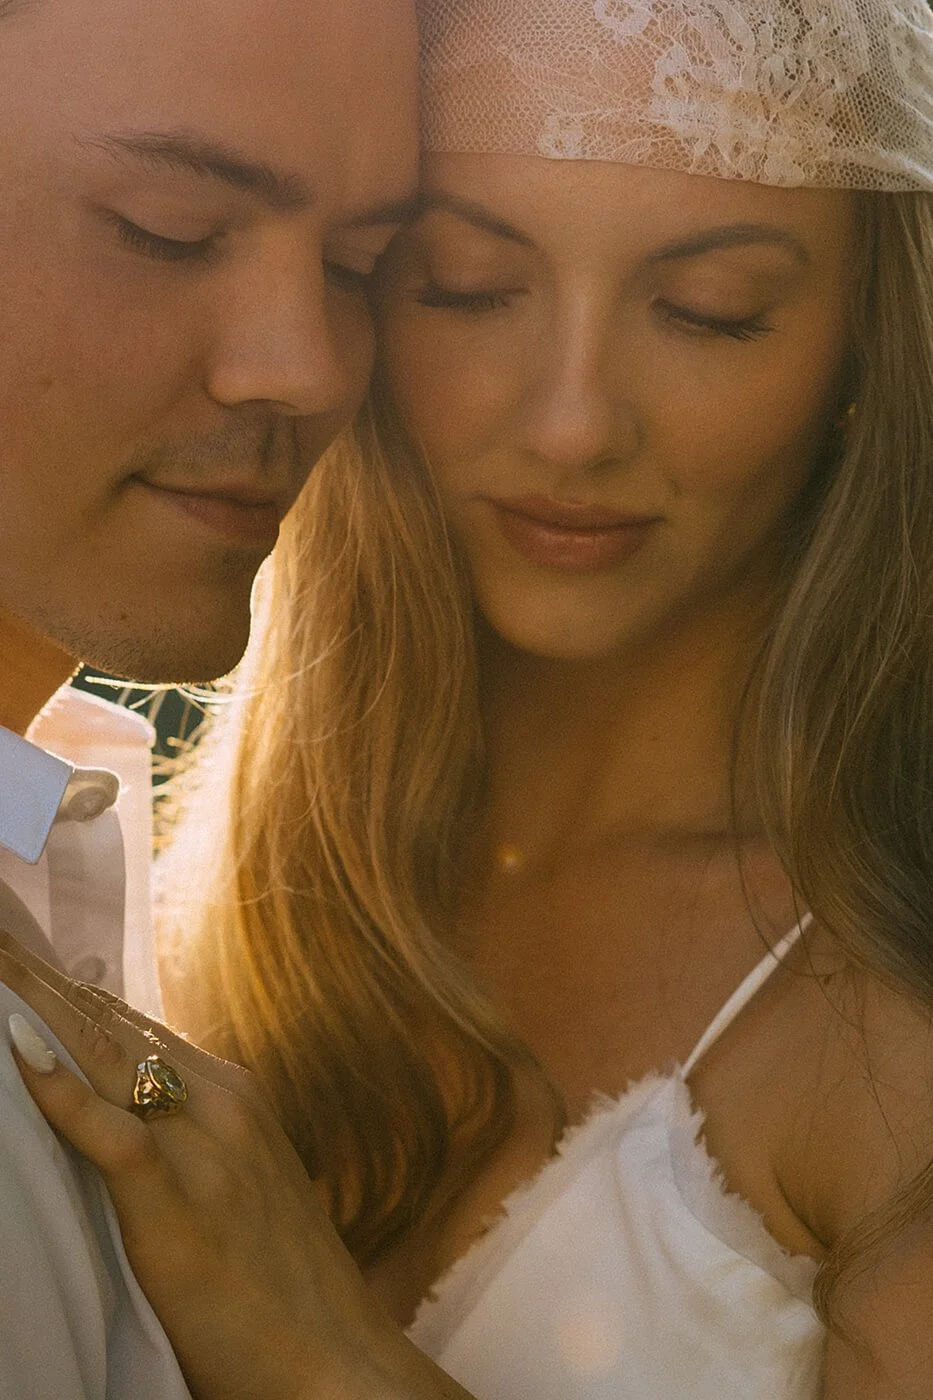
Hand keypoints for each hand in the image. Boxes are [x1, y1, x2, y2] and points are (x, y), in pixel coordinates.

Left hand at [0, 931, 469, 1399]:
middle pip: (113, 1023)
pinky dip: (59, 1088)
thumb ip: (195, 1144)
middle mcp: (223, 1102)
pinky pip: (111, 1132)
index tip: (21, 950)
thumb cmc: (282, 1286)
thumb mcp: (241, 1191)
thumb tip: (134, 1114)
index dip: (70, 986)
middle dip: (42, 976)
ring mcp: (208, 1147)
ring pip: (108, 1054)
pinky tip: (19, 1047)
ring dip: (39, 1004)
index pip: (133, 1025)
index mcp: (235, 1096)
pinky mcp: (182, 1203)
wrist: (335, 1359)